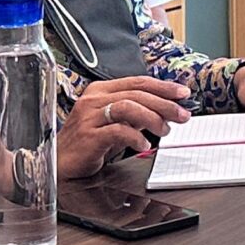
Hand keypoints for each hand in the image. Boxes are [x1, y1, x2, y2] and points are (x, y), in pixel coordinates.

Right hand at [57, 76, 191, 177]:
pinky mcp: (88, 135)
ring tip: (165, 131)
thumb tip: (168, 110)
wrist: (61, 163)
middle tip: (182, 115)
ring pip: (129, 107)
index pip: (138, 82)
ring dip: (153, 118)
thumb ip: (138, 113)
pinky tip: (144, 145)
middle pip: (137, 93)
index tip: (183, 94)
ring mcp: (89, 116)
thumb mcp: (116, 122)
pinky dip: (136, 137)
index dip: (163, 87)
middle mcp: (94, 99)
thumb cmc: (89, 142)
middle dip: (165, 104)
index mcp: (101, 90)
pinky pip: (118, 131)